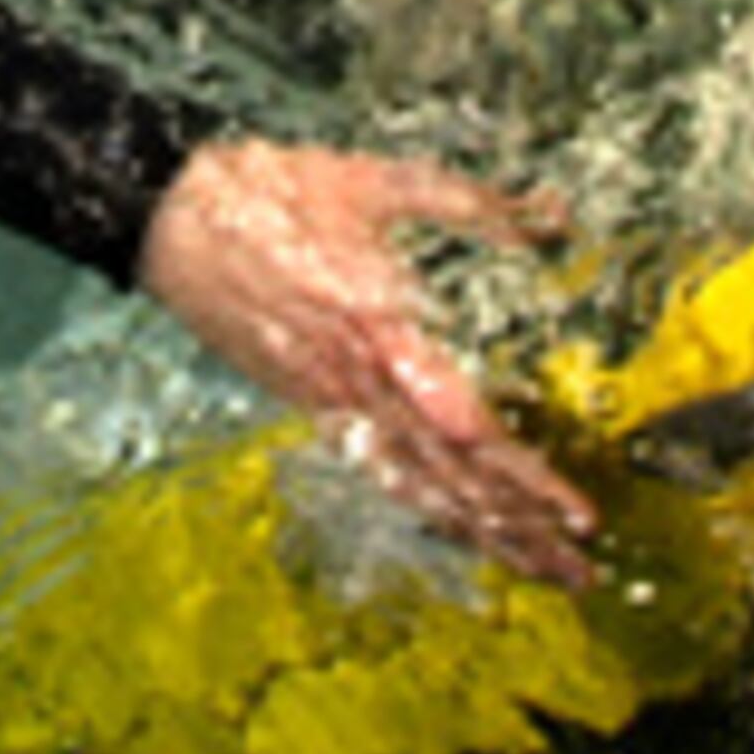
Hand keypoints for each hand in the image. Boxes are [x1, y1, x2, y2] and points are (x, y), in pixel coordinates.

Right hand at [137, 138, 595, 585]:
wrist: (174, 219)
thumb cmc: (275, 193)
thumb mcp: (378, 182)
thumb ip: (471, 202)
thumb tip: (552, 211)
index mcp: (382, 329)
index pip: (468, 430)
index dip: (525, 478)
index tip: (578, 511)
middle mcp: (359, 383)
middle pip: (450, 478)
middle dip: (518, 527)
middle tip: (577, 570)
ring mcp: (329, 403)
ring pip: (414, 485)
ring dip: (478, 531)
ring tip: (533, 567)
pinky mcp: (306, 405)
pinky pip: (373, 469)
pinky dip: (420, 504)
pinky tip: (451, 522)